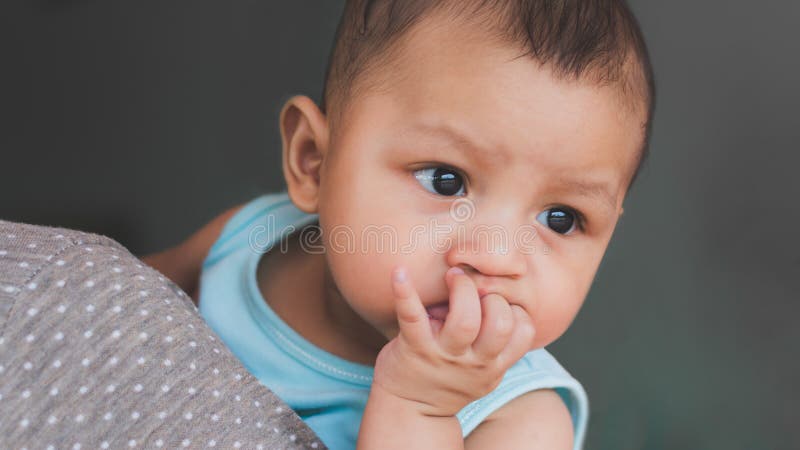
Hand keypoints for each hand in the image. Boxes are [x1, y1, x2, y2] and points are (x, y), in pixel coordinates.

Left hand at [371, 266, 535, 417]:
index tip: (497, 298)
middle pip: (501, 323)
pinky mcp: (413, 348)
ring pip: (466, 320)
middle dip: (493, 296)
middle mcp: (473, 362)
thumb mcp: (482, 371)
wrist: (408, 410)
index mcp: (493, 365)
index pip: (523, 331)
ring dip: (463, 288)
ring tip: (453, 275)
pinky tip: (400, 271)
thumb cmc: (448, 379)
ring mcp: (443, 356)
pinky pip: (411, 316)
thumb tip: (500, 293)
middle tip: (475, 284)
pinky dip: (405, 291)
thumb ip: (496, 343)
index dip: (515, 307)